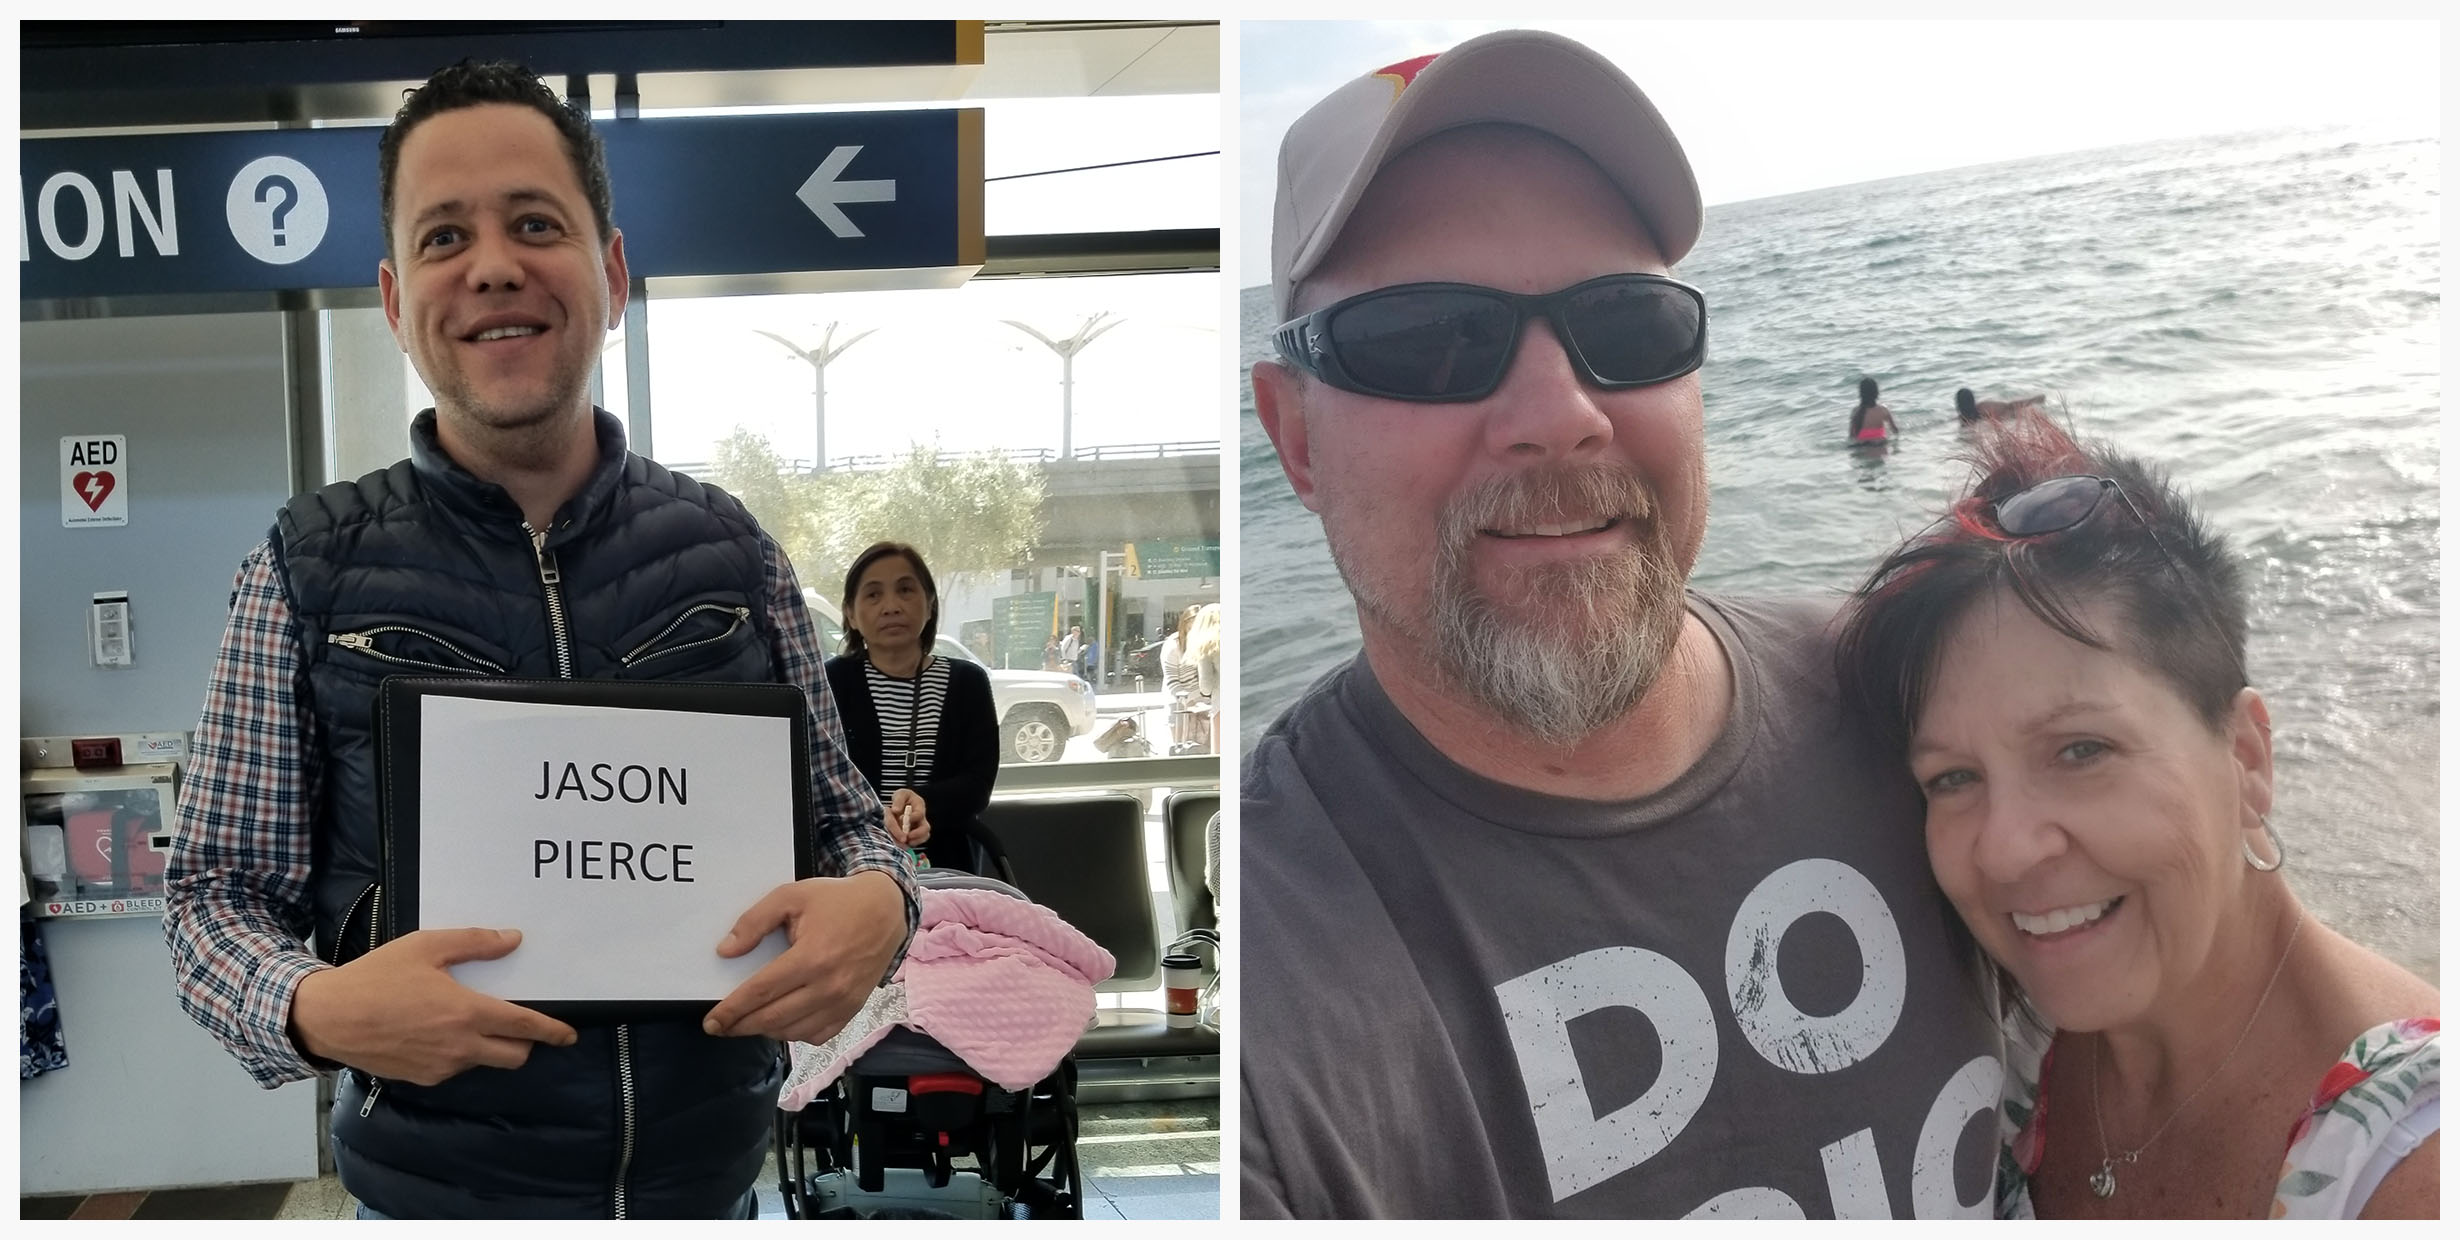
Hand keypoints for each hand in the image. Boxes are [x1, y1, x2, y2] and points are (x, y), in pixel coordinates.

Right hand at [289, 928, 577, 1086]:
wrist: (327, 1017)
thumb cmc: (376, 978)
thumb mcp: (425, 947)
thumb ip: (474, 943)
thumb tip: (513, 939)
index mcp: (467, 1013)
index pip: (525, 1027)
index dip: (553, 1032)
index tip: (568, 1035)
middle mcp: (460, 1047)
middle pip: (514, 1056)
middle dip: (524, 1042)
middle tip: (513, 1021)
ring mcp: (441, 1068)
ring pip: (483, 1062)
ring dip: (487, 1046)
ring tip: (463, 1019)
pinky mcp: (422, 1079)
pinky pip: (454, 1068)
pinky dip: (458, 1053)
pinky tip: (435, 1032)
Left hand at [704, 870, 908, 1043]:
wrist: (887, 910)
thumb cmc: (838, 901)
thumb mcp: (791, 896)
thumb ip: (755, 921)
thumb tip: (726, 951)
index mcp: (811, 957)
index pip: (760, 993)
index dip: (731, 1011)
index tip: (711, 1022)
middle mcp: (828, 987)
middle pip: (772, 1019)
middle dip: (740, 1026)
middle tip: (720, 1027)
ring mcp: (843, 1002)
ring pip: (793, 1033)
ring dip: (765, 1031)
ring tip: (748, 1022)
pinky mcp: (853, 1010)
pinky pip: (818, 1036)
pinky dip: (795, 1034)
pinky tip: (782, 1022)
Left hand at [886, 788, 931, 847]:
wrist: (900, 804)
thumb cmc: (902, 798)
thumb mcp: (900, 794)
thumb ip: (898, 800)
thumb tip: (896, 810)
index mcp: (919, 806)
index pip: (919, 814)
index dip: (911, 818)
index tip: (901, 818)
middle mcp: (921, 818)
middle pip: (925, 828)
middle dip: (916, 834)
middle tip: (905, 838)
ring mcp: (919, 827)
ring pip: (923, 837)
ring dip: (914, 841)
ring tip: (903, 842)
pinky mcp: (914, 835)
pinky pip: (916, 842)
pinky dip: (910, 844)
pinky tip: (901, 844)